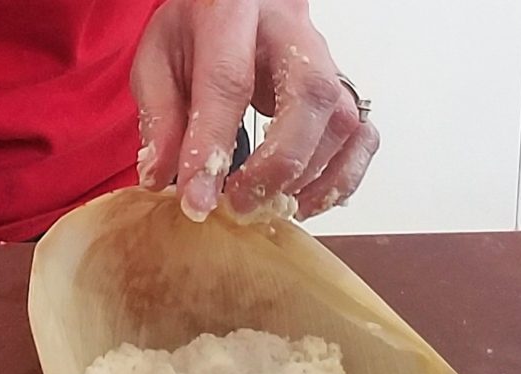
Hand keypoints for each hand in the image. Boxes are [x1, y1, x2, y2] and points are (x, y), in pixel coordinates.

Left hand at [131, 0, 378, 221]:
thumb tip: (161, 177)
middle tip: (242, 204)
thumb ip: (160, 117)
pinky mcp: (344, 91)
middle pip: (309, 96)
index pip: (229, 82)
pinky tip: (304, 200)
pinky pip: (362, 138)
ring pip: (342, 122)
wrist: (238, 3)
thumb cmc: (198, 30)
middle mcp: (291, 31)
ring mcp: (327, 61)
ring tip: (269, 207)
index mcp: (232, 13)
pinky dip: (340, 179)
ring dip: (310, 178)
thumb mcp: (158, 61)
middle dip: (277, 164)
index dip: (212, 147)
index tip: (197, 199)